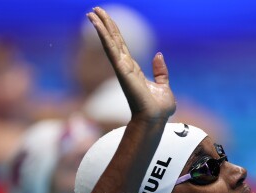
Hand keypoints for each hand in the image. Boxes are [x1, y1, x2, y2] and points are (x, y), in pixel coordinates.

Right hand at [87, 7, 175, 121]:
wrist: (156, 119)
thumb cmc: (159, 108)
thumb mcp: (164, 85)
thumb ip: (160, 71)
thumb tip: (158, 55)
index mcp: (133, 69)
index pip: (121, 46)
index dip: (114, 32)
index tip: (105, 19)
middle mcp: (125, 67)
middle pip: (113, 40)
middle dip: (104, 24)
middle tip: (94, 10)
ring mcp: (122, 68)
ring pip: (109, 42)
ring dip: (101, 27)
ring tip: (91, 13)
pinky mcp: (122, 70)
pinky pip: (112, 49)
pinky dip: (104, 36)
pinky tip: (97, 25)